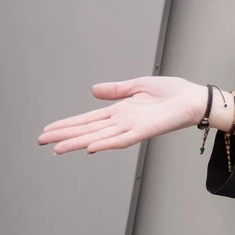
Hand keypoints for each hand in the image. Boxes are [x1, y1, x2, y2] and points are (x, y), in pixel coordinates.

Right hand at [39, 77, 208, 153]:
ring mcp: (131, 128)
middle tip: (41, 141)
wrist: (193, 99)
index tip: (48, 129)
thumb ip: (116, 90)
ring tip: (57, 148)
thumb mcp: (138, 86)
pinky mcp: (144, 131)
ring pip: (98, 138)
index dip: (66, 124)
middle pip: (86, 130)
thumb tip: (93, 90)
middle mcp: (121, 122)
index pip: (87, 120)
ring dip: (77, 143)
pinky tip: (90, 148)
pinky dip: (106, 144)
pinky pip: (122, 140)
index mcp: (119, 111)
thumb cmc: (172, 93)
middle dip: (63, 136)